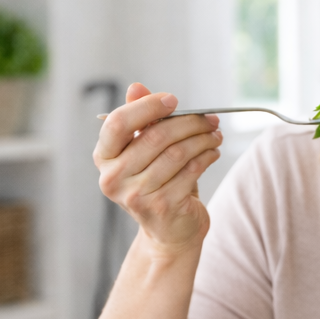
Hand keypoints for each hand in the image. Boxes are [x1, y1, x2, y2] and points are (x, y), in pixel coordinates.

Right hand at [94, 82, 222, 255]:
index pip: (118, 123)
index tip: (174, 100)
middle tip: (210, 119)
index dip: (147, 107)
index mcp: (104, 158)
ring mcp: (136, 195)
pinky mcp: (162, 206)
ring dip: (202, 139)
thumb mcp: (145, 151)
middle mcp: (113, 178)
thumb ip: (140, 120)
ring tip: (215, 135)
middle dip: (188, 123)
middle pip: (155, 136)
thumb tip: (136, 87)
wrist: (169, 231)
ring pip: (177, 152)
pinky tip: (213, 152)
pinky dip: (207, 156)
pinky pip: (191, 170)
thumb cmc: (157, 184)